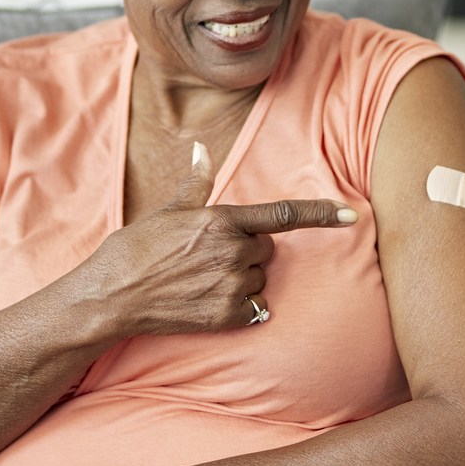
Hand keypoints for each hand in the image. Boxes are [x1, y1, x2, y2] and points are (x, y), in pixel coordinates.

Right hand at [91, 142, 357, 337]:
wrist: (111, 297)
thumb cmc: (135, 249)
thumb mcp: (167, 211)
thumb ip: (196, 182)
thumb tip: (202, 148)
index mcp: (221, 220)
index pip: (284, 215)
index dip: (322, 214)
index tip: (352, 214)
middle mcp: (231, 252)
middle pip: (267, 248)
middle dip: (248, 248)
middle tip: (208, 254)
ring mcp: (231, 286)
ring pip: (260, 277)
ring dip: (242, 276)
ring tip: (201, 278)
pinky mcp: (226, 316)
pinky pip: (254, 306)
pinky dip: (239, 305)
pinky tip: (208, 300)